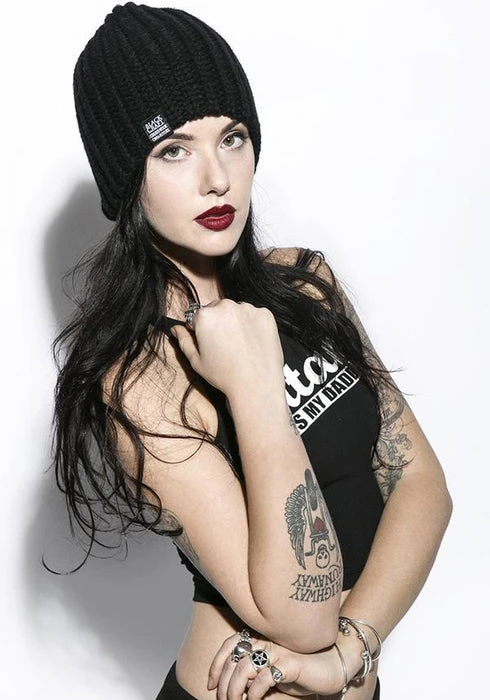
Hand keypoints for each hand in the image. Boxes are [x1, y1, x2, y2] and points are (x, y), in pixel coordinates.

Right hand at [170, 300, 284, 398]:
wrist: (256, 385)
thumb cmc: (224, 376)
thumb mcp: (196, 361)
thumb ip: (184, 341)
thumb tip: (176, 328)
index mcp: (205, 316)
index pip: (197, 316)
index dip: (200, 330)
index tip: (208, 343)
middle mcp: (226, 306)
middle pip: (217, 309)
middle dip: (218, 322)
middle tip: (224, 344)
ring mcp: (248, 309)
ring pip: (236, 311)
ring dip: (235, 321)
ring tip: (240, 345)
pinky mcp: (266, 315)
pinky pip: (254, 315)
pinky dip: (252, 324)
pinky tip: (252, 342)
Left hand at [208, 631, 345, 698]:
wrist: (331, 668)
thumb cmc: (299, 673)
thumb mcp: (271, 675)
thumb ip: (253, 677)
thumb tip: (230, 691)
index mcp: (261, 641)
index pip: (230, 644)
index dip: (216, 663)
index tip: (210, 684)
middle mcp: (267, 643)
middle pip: (234, 658)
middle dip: (223, 682)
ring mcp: (278, 652)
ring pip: (245, 667)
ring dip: (234, 688)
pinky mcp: (290, 664)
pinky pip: (264, 676)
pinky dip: (253, 691)